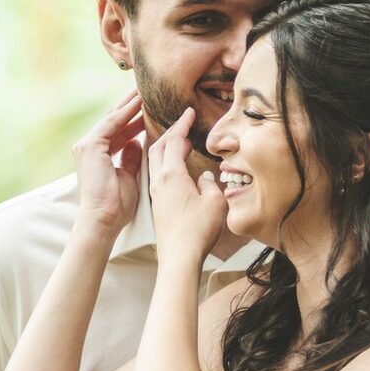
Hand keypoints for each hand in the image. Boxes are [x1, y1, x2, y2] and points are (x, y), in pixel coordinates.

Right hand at [72, 90, 145, 238]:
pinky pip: (111, 124)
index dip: (134, 118)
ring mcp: (87, 145)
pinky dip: (125, 112)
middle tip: (146, 90)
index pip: (118, 131)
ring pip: (113, 118)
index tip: (149, 107)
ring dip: (129, 104)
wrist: (103, 218)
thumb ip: (131, 157)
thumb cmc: (116, 205)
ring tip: (144, 90)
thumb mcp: (129, 175)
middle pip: (114, 121)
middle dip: (130, 106)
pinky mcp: (90, 146)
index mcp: (99, 155)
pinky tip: (139, 102)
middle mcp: (90, 147)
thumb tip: (137, 142)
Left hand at [146, 106, 225, 265]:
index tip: (188, 112)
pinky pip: (156, 175)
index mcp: (172, 175)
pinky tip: (173, 168)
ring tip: (177, 141)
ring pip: (154, 161)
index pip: (174, 140)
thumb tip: (205, 178)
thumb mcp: (215, 203)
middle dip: (170, 131)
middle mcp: (159, 181)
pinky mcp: (156, 205)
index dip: (182, 124)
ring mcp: (156, 194)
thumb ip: (211, 184)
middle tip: (182, 123)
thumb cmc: (197, 232)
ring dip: (163, 147)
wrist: (179, 258)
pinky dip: (163, 163)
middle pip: (158, 146)